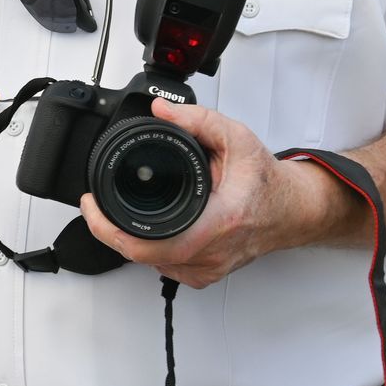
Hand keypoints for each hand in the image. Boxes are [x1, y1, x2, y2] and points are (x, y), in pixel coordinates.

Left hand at [78, 101, 366, 288]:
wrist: (291, 209)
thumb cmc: (267, 181)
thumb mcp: (235, 138)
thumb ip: (197, 120)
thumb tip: (162, 111)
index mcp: (218, 222)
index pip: (151, 244)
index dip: (112, 229)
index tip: (94, 205)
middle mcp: (212, 252)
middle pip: (143, 256)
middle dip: (112, 230)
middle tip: (97, 205)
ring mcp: (208, 268)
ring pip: (152, 263)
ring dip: (130, 239)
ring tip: (117, 213)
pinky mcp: (205, 274)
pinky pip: (165, 266)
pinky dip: (149, 248)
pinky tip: (145, 229)